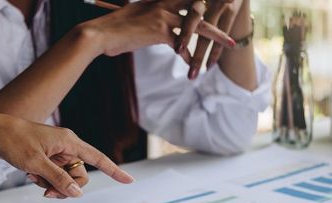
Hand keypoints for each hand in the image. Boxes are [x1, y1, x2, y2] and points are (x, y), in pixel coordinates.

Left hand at [0, 114, 134, 198]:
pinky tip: (29, 173)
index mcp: (69, 141)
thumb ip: (58, 179)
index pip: (98, 158)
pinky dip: (43, 179)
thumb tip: (76, 193)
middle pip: (79, 175)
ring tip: (33, 178)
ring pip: (65, 178)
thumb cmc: (13, 140)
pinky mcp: (46, 157)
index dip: (114, 171)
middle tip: (48, 192)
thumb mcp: (36, 163)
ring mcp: (56, 152)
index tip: (128, 180)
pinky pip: (54, 175)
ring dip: (52, 184)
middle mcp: (66, 146)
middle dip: (66, 187)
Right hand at [83, 0, 233, 58]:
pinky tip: (192, 66)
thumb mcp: (135, 18)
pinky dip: (188, 56)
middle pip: (198, 7)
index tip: (219, 7)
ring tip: (228, 45)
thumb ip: (150, 17)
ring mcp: (162, 15)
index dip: (203, 2)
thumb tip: (159, 26)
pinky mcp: (159, 31)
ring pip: (196, 25)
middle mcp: (163, 3)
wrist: (99, 35)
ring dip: (214, 36)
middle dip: (217, 14)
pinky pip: (181, 44)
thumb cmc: (114, 30)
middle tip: (232, 20)